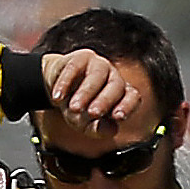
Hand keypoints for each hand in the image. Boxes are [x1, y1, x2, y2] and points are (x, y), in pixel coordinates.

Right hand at [39, 49, 153, 136]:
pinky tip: (58, 97)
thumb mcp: (85, 123)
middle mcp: (113, 77)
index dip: (127, 106)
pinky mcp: (80, 58)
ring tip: (74, 108)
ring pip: (96, 76)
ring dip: (85, 93)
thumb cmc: (77, 107)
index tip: (118, 117)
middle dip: (104, 101)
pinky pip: (74, 68)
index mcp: (121, 94)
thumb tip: (112, 130)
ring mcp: (98, 65)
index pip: (132, 97)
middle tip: (92, 113)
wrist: (57, 89)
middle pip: (115, 86)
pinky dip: (65, 83)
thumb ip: (98, 129)